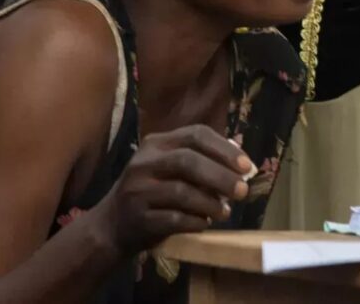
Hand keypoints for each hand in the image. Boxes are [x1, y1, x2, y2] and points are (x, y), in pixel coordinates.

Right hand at [89, 125, 251, 254]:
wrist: (112, 225)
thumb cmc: (151, 192)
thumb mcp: (169, 168)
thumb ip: (201, 160)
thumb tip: (241, 158)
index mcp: (156, 144)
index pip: (195, 135)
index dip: (224, 149)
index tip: (247, 166)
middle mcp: (144, 162)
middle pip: (188, 160)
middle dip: (221, 176)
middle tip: (243, 191)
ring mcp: (138, 190)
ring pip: (182, 192)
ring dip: (210, 203)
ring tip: (225, 212)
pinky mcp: (138, 217)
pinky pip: (174, 218)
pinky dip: (195, 222)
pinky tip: (205, 224)